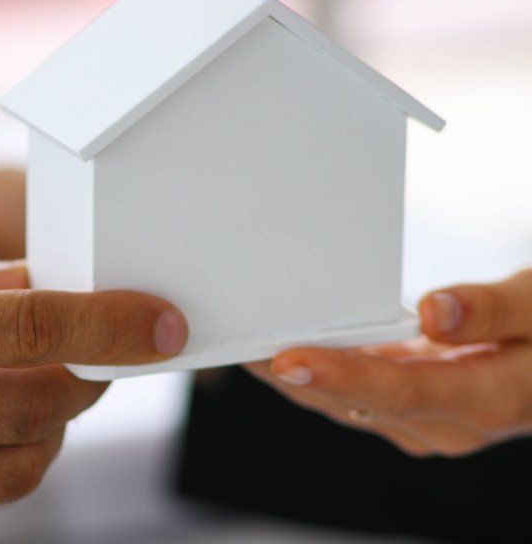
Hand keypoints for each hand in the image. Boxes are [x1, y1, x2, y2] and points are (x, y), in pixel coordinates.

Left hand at [246, 269, 531, 456]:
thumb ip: (495, 308)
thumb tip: (435, 312)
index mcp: (489, 398)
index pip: (399, 391)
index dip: (340, 376)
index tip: (287, 357)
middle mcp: (450, 423)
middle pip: (356, 402)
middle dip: (291, 375)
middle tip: (236, 341)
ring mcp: (429, 420)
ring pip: (346, 403)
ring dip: (294, 376)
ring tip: (241, 341)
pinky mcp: (415, 407)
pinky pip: (355, 395)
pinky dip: (318, 372)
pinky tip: (282, 346)